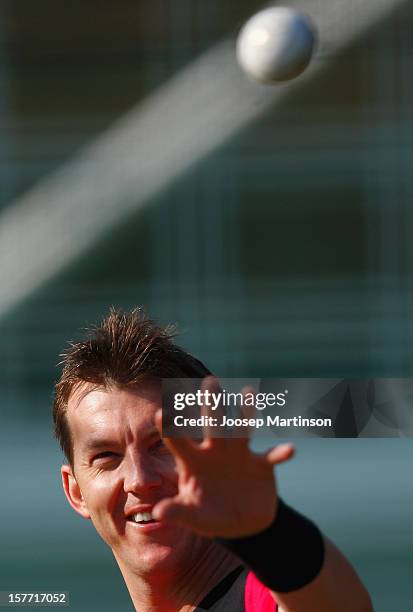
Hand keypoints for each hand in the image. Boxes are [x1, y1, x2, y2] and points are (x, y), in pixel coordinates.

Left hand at [152, 376, 293, 538]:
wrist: (243, 523)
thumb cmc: (210, 515)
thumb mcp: (193, 516)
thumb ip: (178, 512)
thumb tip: (157, 512)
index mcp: (193, 460)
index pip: (178, 441)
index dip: (170, 428)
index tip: (161, 413)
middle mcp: (216, 450)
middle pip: (212, 424)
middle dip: (211, 404)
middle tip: (210, 381)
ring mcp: (240, 454)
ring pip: (242, 428)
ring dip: (246, 411)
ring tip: (249, 392)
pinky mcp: (262, 465)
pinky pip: (271, 457)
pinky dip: (280, 454)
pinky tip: (289, 450)